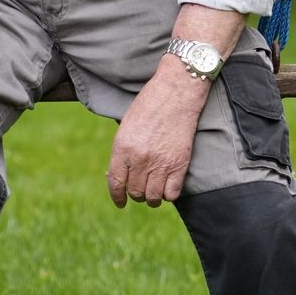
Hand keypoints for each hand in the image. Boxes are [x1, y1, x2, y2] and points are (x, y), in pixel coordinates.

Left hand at [105, 58, 205, 208]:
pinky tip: (167, 186)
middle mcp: (139, 159)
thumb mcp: (127, 126)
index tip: (120, 202)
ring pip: (153, 197)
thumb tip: (121, 174)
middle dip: (136, 193)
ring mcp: (160, 164)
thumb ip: (123, 151)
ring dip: (152, 197)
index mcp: (122, 147)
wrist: (175, 93)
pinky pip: (172, 194)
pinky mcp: (179, 166)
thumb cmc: (148, 105)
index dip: (117, 196)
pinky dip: (169, 194)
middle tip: (140, 187)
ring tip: (153, 189)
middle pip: (135, 192)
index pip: (116, 182)